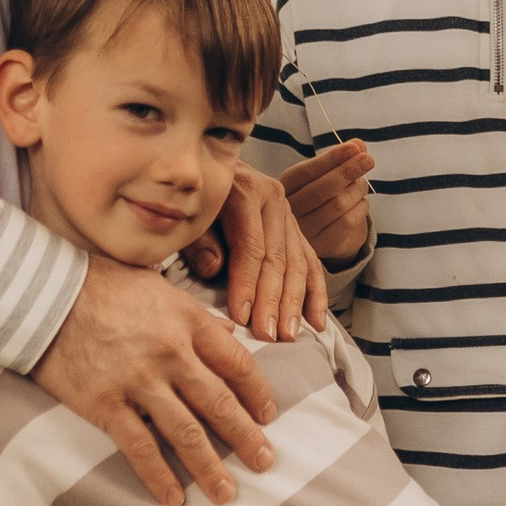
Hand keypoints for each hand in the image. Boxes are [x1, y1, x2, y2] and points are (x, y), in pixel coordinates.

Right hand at [33, 255, 277, 505]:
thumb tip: (230, 335)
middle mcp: (169, 353)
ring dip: (210, 466)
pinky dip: (159, 475)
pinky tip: (174, 498)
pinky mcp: (104, 404)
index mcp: (186, 321)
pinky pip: (139, 447)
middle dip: (246, 437)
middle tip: (266, 462)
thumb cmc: (100, 284)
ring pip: (185, 432)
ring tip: (227, 492)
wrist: (42, 294)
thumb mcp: (158, 288)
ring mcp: (137, 381)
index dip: (257, 392)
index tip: (268, 415)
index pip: (237, 362)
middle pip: (218, 403)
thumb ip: (196, 316)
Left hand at [187, 164, 326, 339]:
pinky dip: (315, 293)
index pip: (251, 247)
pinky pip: (310, 262)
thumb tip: (214, 269)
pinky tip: (316, 320)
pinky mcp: (295, 228)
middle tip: (268, 334)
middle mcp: (274, 200)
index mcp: (246, 191)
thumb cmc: (193, 199)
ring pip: (298, 263)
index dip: (247, 284)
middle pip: (278, 258)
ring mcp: (288, 214)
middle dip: (273, 301)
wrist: (208, 171)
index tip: (242, 316)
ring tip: (289, 333)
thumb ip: (199, 241)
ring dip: (295, 303)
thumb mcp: (189, 216)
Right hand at [280, 139, 374, 264]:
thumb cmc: (322, 194)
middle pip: (322, 190)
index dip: (332, 158)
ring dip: (357, 190)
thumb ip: (340, 157)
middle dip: (348, 171)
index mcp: (284, 187)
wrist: (323, 231)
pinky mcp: (322, 246)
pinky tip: (361, 203)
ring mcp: (304, 232)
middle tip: (368, 160)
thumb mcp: (325, 173)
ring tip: (362, 184)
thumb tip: (358, 145)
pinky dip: (361, 208)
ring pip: (338, 205)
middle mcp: (290, 211)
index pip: (307, 171)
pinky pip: (348, 222)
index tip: (354, 147)